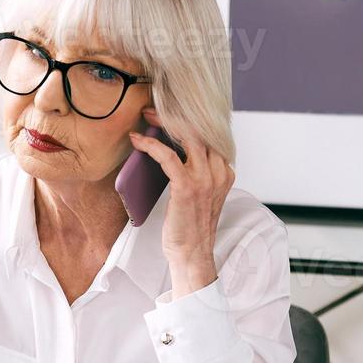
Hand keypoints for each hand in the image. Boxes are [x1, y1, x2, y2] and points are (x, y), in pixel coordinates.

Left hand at [128, 106, 233, 294]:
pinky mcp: (187, 187)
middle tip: (153, 108)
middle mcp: (219, 172)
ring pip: (187, 136)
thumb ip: (197, 173)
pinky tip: (137, 140)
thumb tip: (172, 151)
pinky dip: (151, 144)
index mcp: (225, 172)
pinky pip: (168, 156)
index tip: (170, 110)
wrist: (192, 255)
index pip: (210, 134)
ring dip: (162, 122)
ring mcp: (205, 179)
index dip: (190, 119)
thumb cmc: (189, 227)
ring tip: (145, 117)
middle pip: (200, 129)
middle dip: (175, 114)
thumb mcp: (200, 195)